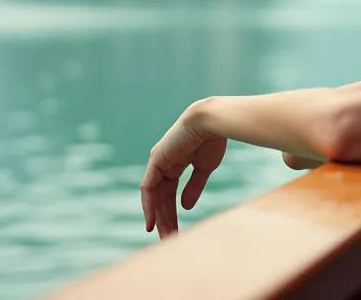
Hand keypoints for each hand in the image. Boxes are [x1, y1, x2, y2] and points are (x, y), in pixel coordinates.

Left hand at [140, 100, 227, 238]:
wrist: (211, 122)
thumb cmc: (212, 140)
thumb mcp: (203, 169)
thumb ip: (194, 187)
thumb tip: (185, 207)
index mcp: (175, 163)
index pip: (169, 193)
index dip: (170, 212)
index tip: (174, 230)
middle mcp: (162, 164)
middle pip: (160, 197)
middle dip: (165, 219)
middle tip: (169, 239)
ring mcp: (157, 162)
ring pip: (154, 196)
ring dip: (158, 217)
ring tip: (164, 236)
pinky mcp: (156, 161)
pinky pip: (148, 188)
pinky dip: (149, 206)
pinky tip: (151, 222)